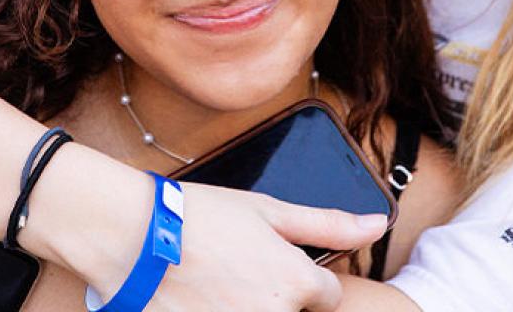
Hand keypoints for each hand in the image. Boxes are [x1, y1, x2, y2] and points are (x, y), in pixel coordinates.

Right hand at [55, 160, 387, 311]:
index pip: (328, 297)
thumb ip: (330, 224)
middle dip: (274, 300)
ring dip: (248, 307)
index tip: (268, 264)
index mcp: (297, 283)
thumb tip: (379, 223)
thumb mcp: (268, 209)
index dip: (303, 278)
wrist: (133, 237)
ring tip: (218, 290)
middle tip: (237, 277)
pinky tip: (204, 301)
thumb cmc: (199, 215)